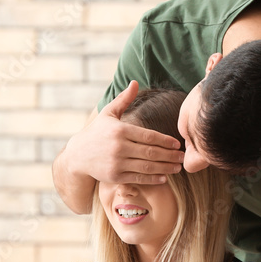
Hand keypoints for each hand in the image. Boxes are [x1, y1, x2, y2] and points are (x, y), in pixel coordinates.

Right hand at [64, 80, 185, 184]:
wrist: (77, 155)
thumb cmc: (96, 132)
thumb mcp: (108, 113)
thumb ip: (123, 99)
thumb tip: (135, 82)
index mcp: (120, 130)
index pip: (149, 136)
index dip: (165, 140)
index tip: (177, 143)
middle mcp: (119, 147)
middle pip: (151, 152)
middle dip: (169, 155)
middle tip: (183, 157)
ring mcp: (117, 163)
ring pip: (147, 166)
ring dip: (165, 168)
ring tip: (177, 167)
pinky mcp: (115, 176)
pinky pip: (138, 178)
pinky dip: (153, 179)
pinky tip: (164, 177)